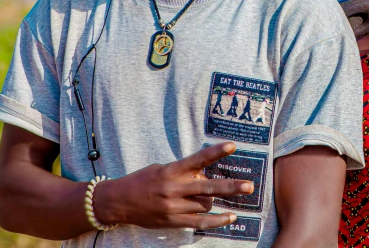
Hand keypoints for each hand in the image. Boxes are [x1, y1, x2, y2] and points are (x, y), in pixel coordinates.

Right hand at [93, 142, 252, 229]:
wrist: (119, 202)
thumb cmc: (142, 180)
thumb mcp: (161, 168)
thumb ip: (182, 171)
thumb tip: (205, 173)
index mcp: (171, 170)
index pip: (197, 159)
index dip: (215, 152)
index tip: (232, 146)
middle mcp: (174, 188)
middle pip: (207, 187)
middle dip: (230, 187)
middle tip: (249, 186)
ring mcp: (173, 206)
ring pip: (205, 204)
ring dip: (218, 200)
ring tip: (232, 195)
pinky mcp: (172, 221)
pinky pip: (200, 222)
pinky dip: (217, 221)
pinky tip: (230, 218)